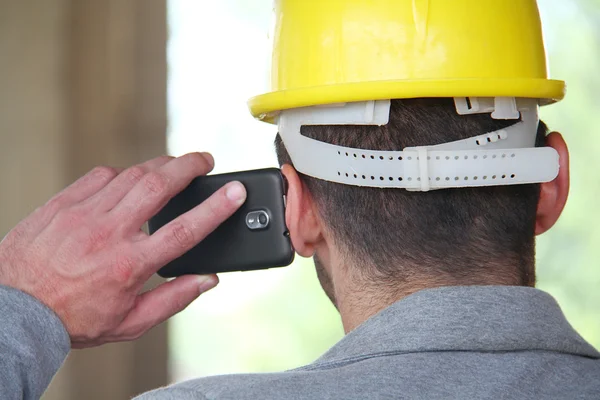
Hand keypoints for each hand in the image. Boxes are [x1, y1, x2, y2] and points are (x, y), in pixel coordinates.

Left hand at [0, 153, 245, 347]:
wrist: (14, 310)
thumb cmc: (72, 319)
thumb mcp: (130, 322)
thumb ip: (174, 299)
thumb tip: (207, 280)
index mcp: (130, 265)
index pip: (185, 229)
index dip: (216, 207)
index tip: (235, 191)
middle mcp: (109, 233)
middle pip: (159, 185)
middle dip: (189, 166)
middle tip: (205, 160)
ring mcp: (84, 214)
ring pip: (132, 174)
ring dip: (160, 165)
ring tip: (174, 166)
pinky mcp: (63, 203)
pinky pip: (101, 176)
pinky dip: (123, 174)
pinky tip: (130, 181)